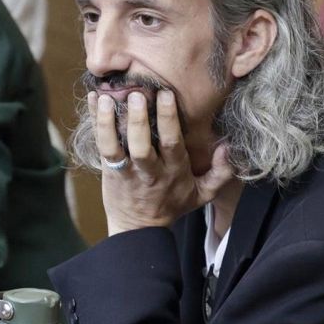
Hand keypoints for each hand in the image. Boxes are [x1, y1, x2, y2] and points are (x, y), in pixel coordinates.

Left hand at [93, 89, 232, 234]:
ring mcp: (127, 172)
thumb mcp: (203, 193)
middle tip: (136, 94)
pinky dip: (97, 122)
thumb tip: (227, 148)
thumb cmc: (173, 204)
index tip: (165, 94)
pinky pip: (101, 146)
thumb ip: (220, 172)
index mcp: (174, 171)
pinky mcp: (110, 171)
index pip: (172, 143)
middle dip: (138, 119)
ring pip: (116, 148)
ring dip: (109, 122)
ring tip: (107, 97)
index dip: (168, 119)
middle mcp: (149, 171)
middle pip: (142, 146)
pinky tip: (95, 99)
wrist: (140, 229)